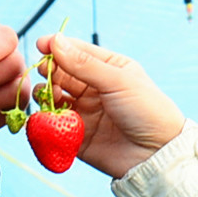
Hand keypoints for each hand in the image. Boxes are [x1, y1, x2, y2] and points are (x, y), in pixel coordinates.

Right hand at [35, 35, 187, 178]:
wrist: (156, 154)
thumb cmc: (147, 111)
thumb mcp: (117, 80)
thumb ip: (84, 64)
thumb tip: (56, 41)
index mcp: (108, 68)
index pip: (77, 52)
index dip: (57, 47)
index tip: (40, 46)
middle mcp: (94, 88)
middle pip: (62, 74)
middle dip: (50, 72)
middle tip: (46, 73)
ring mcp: (84, 111)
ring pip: (54, 97)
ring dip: (47, 94)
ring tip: (52, 96)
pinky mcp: (76, 136)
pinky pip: (54, 125)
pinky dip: (46, 119)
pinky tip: (48, 116)